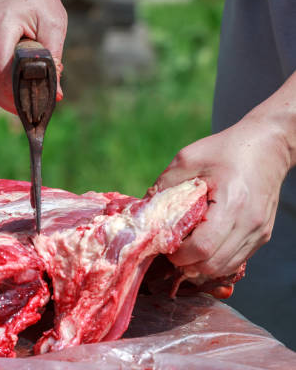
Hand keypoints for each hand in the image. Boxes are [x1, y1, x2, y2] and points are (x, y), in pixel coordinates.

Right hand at [0, 0, 66, 113]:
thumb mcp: (54, 25)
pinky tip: (13, 91)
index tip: (30, 103)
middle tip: (28, 111)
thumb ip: (54, 60)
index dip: (12, 91)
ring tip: (21, 106)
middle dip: (7, 99)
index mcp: (1, 25)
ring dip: (1, 95)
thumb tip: (57, 94)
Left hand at [152, 116, 289, 278]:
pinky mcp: (263, 235)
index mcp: (232, 203)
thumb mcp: (188, 159)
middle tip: (171, 249)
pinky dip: (216, 260)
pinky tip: (202, 247)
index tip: (165, 244)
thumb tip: (145, 211)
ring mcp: (260, 232)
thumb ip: (165, 185)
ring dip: (201, 265)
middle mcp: (250, 223)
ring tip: (185, 249)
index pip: (203, 247)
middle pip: (213, 264)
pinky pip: (236, 261)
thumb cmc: (226, 149)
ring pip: (225, 268)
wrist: (269, 145)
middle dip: (187, 263)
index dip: (179, 254)